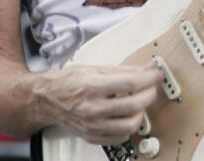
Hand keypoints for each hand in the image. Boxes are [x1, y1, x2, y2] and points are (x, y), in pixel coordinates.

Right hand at [41, 62, 160, 145]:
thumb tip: (150, 67)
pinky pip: (120, 137)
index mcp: (93, 87)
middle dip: (149, 94)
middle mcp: (91, 109)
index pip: (131, 83)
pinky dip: (129, 127)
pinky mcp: (91, 137)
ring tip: (139, 103)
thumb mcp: (97, 69)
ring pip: (130, 125)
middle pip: (133, 105)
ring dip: (141, 112)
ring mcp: (91, 125)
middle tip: (151, 87)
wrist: (46, 100)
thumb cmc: (69, 82)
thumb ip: (127, 70)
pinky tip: (126, 116)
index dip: (150, 78)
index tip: (156, 74)